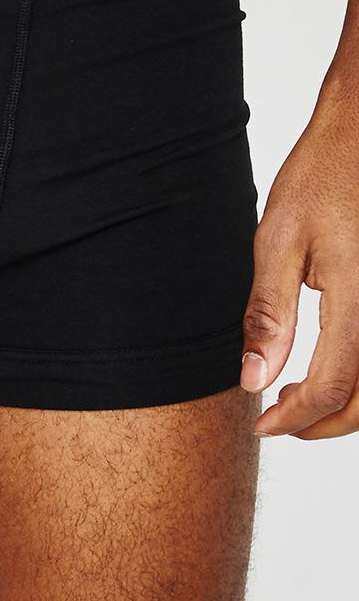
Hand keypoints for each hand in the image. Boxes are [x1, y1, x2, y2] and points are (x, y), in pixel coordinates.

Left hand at [241, 93, 358, 438]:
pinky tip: (331, 364)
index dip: (296, 417)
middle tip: (279, 418)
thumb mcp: (278, 240)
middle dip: (324, 423)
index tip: (262, 422)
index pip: (334, 386)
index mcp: (358, 299)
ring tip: (299, 395)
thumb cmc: (321, 177)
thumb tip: (253, 378)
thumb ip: (268, 314)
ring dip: (347, 403)